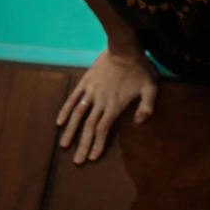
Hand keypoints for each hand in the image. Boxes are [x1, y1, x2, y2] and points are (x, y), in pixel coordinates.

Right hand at [56, 47, 158, 164]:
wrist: (124, 47)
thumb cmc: (139, 68)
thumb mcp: (150, 86)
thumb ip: (147, 105)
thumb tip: (139, 122)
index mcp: (115, 104)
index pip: (103, 128)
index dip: (97, 144)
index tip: (92, 158)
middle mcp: (100, 100)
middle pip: (89, 126)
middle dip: (83, 145)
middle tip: (77, 162)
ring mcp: (91, 90)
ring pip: (78, 114)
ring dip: (70, 130)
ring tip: (64, 145)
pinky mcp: (86, 80)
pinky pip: (73, 97)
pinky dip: (65, 109)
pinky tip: (59, 122)